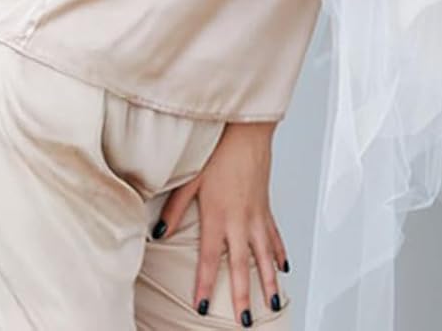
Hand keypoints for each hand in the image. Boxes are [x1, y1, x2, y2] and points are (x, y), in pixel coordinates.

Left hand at [155, 121, 284, 322]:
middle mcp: (240, 220)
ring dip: (269, 281)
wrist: (248, 130)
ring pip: (265, 256)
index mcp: (218, 216)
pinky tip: (283, 267)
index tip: (203, 308)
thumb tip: (158, 232)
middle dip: (244, 295)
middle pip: (242, 265)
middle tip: (246, 321)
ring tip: (273, 302)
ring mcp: (257, 215)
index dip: (206, 285)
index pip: (210, 260)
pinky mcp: (267, 207)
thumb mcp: (191, 179)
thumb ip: (175, 208)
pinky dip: (279, 253)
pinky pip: (275, 235)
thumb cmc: (219, 151)